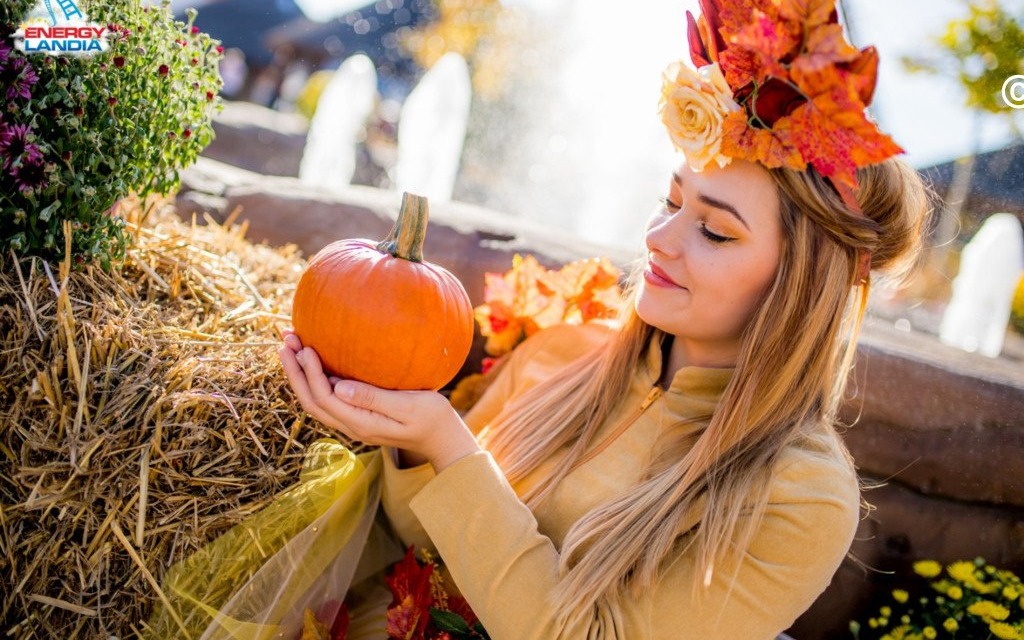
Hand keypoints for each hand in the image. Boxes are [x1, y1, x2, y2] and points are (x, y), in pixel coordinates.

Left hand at [277, 329, 479, 472]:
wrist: (441, 438)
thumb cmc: (432, 417)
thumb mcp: (408, 405)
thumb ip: (374, 398)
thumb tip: (339, 388)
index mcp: (361, 423)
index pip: (325, 398)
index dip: (310, 373)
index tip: (306, 347)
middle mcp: (351, 426)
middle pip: (311, 400)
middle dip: (294, 371)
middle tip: (285, 339)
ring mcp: (352, 422)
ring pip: (315, 400)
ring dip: (300, 374)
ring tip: (291, 346)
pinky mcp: (357, 416)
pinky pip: (327, 399)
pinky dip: (313, 379)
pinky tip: (313, 361)